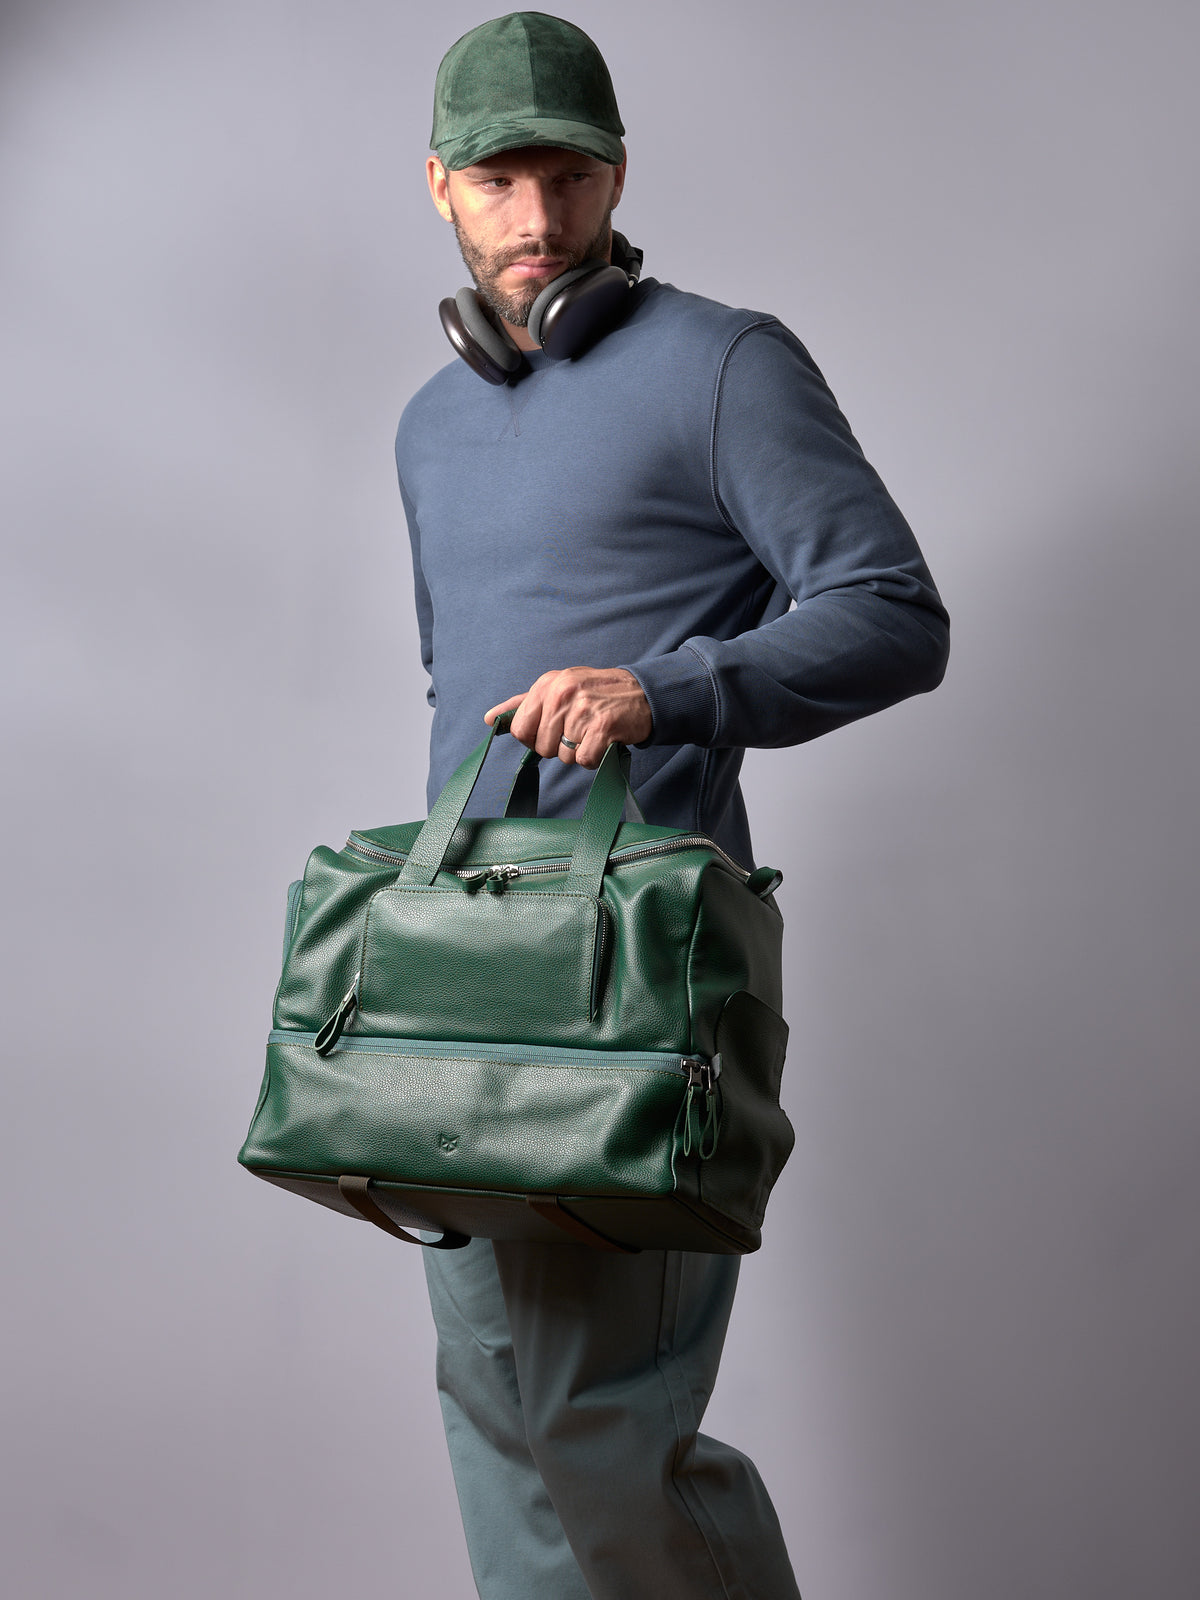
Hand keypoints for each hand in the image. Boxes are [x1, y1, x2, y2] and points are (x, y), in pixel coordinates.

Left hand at [485, 666, 652, 767]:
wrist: (641, 693)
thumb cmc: (595, 693)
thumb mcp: (558, 688)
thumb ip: (523, 704)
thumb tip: (490, 718)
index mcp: (547, 684)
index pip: (520, 729)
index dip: (534, 739)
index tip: (551, 731)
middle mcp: (562, 694)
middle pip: (542, 747)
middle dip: (558, 746)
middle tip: (578, 729)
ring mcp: (582, 710)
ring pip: (563, 756)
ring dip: (578, 751)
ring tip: (593, 731)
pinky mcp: (602, 728)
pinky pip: (584, 761)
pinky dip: (595, 757)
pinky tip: (603, 741)